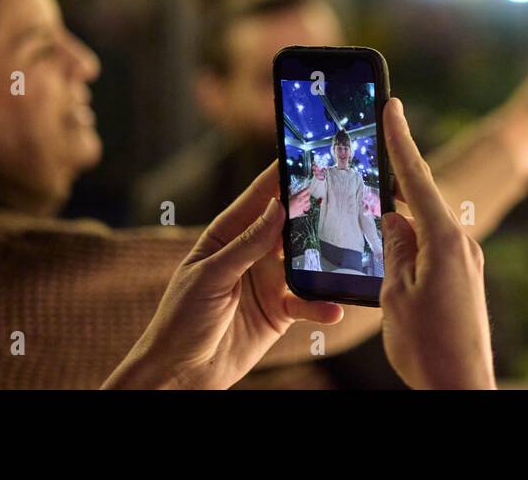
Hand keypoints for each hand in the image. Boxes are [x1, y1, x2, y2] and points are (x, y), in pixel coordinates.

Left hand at [104, 162, 343, 388]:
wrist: (181, 374)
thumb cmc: (180, 319)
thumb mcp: (210, 276)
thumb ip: (246, 243)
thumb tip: (276, 207)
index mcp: (226, 236)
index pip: (257, 199)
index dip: (280, 176)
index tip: (305, 153)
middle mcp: (251, 253)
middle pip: (288, 225)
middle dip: (313, 211)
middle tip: (343, 195)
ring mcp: (268, 281)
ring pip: (305, 261)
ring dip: (325, 259)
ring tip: (347, 253)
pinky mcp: (280, 311)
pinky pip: (307, 302)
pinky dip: (321, 305)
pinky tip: (333, 308)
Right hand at [380, 98, 494, 389]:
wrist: (461, 388)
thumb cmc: (427, 346)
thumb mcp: (395, 294)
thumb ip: (392, 249)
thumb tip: (393, 220)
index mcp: (443, 239)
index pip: (416, 178)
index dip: (400, 139)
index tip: (392, 104)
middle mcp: (461, 244)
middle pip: (421, 199)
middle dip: (393, 181)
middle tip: (367, 154)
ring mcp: (466, 262)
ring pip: (424, 228)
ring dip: (398, 220)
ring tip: (368, 214)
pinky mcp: (464, 279)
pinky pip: (431, 249)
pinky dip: (409, 244)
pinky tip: (388, 253)